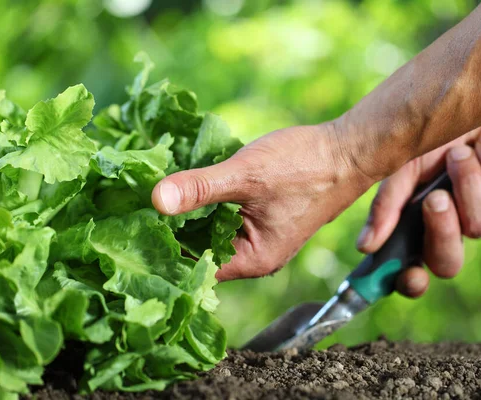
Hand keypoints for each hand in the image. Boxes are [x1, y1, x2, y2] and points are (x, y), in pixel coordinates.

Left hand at [152, 123, 374, 280]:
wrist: (349, 151)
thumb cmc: (305, 166)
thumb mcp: (246, 175)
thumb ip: (200, 188)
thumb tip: (154, 200)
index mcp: (253, 260)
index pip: (195, 269)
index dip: (163, 253)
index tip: (132, 232)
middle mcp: (256, 257)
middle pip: (202, 253)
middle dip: (172, 233)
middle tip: (133, 212)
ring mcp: (261, 238)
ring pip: (213, 234)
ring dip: (189, 218)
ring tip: (151, 200)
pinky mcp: (263, 219)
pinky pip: (226, 220)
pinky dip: (208, 207)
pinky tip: (187, 188)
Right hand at [356, 104, 480, 297]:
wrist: (477, 98)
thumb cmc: (432, 133)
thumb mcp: (402, 165)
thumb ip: (386, 205)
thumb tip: (364, 246)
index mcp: (416, 226)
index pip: (411, 273)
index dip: (409, 283)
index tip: (408, 276)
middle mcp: (449, 228)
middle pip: (447, 264)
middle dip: (442, 232)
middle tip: (435, 198)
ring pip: (479, 227)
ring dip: (466, 184)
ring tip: (460, 153)